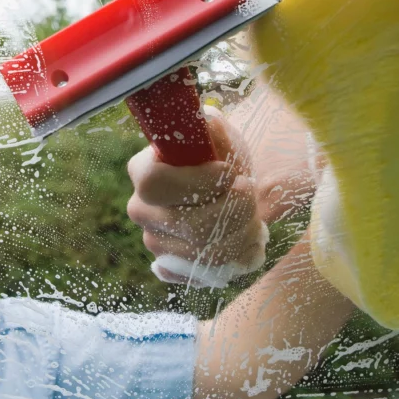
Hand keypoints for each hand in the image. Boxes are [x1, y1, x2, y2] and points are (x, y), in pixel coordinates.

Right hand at [127, 108, 266, 287]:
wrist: (231, 190)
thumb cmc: (221, 158)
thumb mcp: (219, 135)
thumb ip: (211, 128)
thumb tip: (208, 123)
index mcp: (142, 171)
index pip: (155, 182)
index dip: (197, 182)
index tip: (232, 174)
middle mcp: (141, 209)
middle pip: (187, 224)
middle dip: (232, 211)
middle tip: (251, 193)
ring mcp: (155, 242)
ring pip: (203, 253)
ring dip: (242, 235)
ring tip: (256, 219)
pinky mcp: (173, 268)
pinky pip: (205, 275)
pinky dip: (236, 260)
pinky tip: (247, 243)